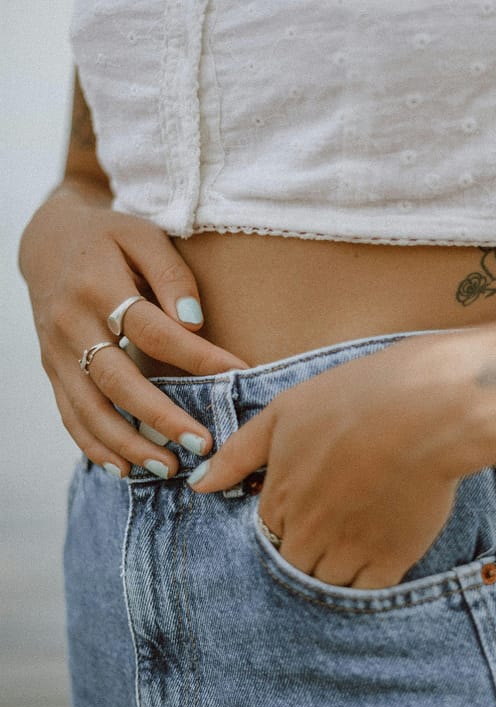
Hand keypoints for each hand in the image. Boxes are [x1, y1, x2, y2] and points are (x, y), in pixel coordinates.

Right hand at [19, 181, 246, 477]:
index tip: (238, 375)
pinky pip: (70, 415)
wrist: (48, 242)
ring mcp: (56, 352)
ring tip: (168, 469)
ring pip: (89, 408)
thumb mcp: (143, 236)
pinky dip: (95, 446)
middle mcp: (70, 323)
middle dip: (159, 416)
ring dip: (128, 444)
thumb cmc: (111, 239)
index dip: (196, 355)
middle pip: (117, 379)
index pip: (152, 329)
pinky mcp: (52, 370)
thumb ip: (172, 275)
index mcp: (97, 284)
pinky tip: (125, 470)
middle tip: (201, 444)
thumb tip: (194, 322)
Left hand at [188, 335, 474, 587]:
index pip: (268, 533)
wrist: (427, 408)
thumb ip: (239, 453)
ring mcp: (349, 549)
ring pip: (326, 582)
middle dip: (308, 548)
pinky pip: (366, 591)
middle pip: (294, 563)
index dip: (289, 519)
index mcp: (280, 496)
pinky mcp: (391, 559)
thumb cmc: (355, 398)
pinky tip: (379, 548)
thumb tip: (198, 485)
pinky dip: (368, 578)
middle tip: (337, 518)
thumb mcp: (285, 412)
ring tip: (359, 532)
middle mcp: (308, 531)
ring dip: (336, 566)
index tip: (312, 501)